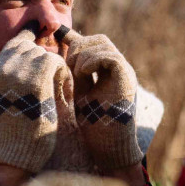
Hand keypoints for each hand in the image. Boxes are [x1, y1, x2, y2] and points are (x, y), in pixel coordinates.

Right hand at [0, 25, 71, 171]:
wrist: (22, 145)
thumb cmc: (23, 122)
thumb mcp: (12, 91)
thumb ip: (18, 68)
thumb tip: (37, 44)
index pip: (14, 43)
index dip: (29, 35)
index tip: (38, 27)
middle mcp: (5, 67)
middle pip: (32, 47)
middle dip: (43, 60)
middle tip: (49, 81)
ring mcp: (20, 71)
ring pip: (46, 54)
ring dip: (55, 70)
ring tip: (53, 90)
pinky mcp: (37, 77)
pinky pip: (56, 62)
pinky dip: (63, 75)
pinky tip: (59, 91)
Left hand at [63, 30, 142, 170]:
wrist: (108, 145)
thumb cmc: (94, 123)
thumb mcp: (81, 90)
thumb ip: (76, 71)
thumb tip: (64, 50)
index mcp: (109, 71)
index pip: (94, 44)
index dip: (76, 40)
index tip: (58, 40)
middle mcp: (120, 69)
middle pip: (99, 40)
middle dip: (79, 47)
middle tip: (69, 67)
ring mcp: (125, 73)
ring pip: (103, 44)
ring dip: (83, 56)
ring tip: (76, 74)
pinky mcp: (126, 80)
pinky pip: (109, 57)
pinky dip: (92, 61)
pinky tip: (83, 74)